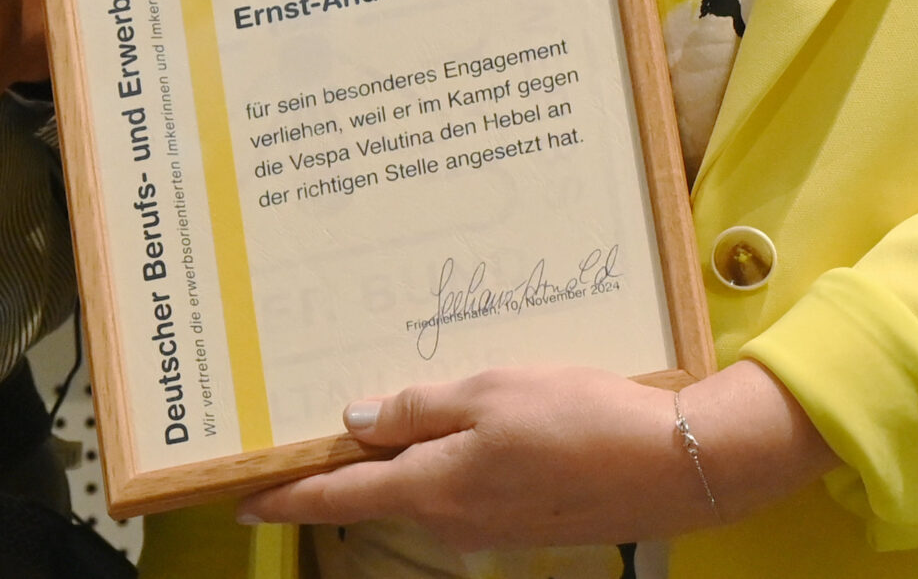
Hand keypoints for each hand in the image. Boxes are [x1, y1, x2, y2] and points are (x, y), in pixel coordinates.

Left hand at [235, 360, 832, 548]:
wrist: (674, 463)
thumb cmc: (580, 418)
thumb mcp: (487, 393)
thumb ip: (417, 408)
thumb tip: (357, 420)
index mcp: (432, 486)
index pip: (338, 494)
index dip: (286, 495)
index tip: (243, 496)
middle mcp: (453, 517)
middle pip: (381, 485)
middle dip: (350, 456)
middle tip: (316, 422)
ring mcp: (493, 524)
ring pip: (428, 481)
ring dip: (409, 448)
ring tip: (400, 402)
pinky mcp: (528, 516)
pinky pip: (469, 483)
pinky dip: (456, 454)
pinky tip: (472, 420)